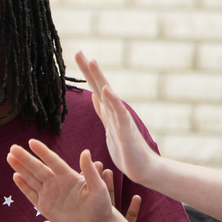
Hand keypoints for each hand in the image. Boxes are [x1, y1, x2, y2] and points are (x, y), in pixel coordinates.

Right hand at [8, 142, 116, 221]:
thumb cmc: (100, 205)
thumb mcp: (98, 187)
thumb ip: (90, 171)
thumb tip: (85, 152)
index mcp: (68, 175)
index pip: (53, 161)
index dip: (42, 152)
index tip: (32, 142)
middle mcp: (56, 182)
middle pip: (38, 168)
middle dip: (25, 158)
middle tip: (13, 147)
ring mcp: (49, 194)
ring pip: (31, 179)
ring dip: (20, 168)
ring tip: (10, 157)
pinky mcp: (45, 207)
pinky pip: (31, 195)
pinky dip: (23, 186)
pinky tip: (15, 176)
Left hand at [75, 51, 158, 183]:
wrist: (143, 169)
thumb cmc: (127, 151)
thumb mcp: (109, 128)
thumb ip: (103, 111)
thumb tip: (95, 96)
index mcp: (109, 112)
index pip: (95, 88)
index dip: (87, 73)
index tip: (78, 55)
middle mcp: (115, 111)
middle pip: (100, 86)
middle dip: (89, 70)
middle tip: (77, 51)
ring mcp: (122, 119)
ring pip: (109, 95)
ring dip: (100, 78)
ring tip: (92, 62)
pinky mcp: (127, 131)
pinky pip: (119, 114)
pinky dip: (113, 101)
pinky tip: (107, 90)